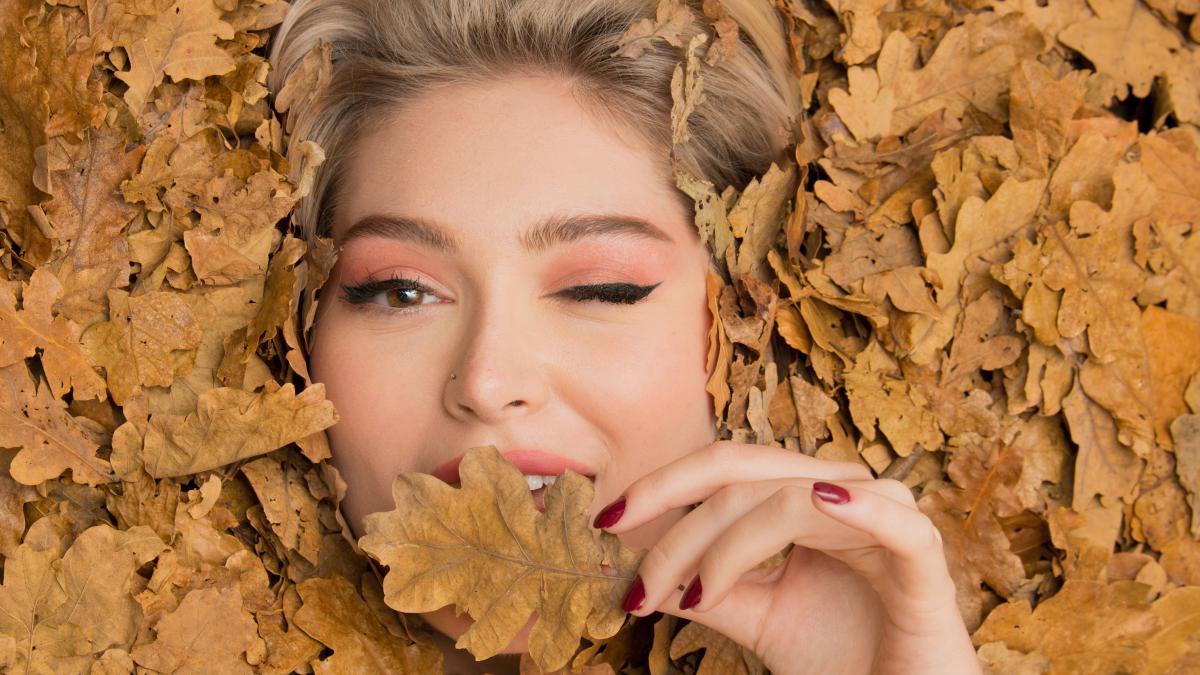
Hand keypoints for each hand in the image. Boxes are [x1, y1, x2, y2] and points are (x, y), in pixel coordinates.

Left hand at [592, 441, 981, 674]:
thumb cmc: (844, 659)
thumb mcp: (760, 619)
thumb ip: (711, 589)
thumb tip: (640, 571)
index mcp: (804, 498)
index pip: (726, 470)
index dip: (664, 486)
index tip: (607, 522)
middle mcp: (841, 493)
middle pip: (743, 474)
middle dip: (677, 518)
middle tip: (635, 571)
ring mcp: (883, 516)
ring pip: (786, 499)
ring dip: (724, 546)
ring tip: (689, 595)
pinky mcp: (922, 554)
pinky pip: (890, 517)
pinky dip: (856, 506)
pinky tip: (821, 502)